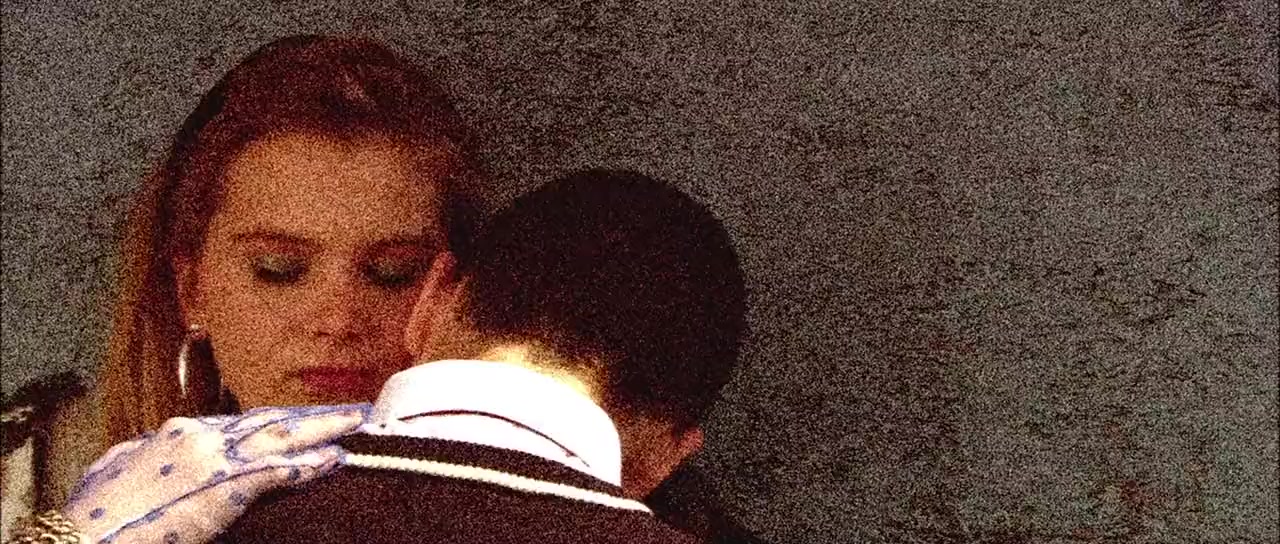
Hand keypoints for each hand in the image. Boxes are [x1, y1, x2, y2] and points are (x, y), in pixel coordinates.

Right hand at [62, 404, 370, 543]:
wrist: (82, 535)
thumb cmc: (94, 514)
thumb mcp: (115, 473)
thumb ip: (138, 457)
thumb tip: (140, 451)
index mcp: (178, 435)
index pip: (241, 423)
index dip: (277, 422)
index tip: (303, 419)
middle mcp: (201, 437)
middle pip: (270, 421)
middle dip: (311, 417)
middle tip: (349, 412)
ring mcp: (214, 459)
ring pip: (282, 436)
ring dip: (323, 429)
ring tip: (357, 423)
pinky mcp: (222, 486)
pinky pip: (277, 472)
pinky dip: (307, 465)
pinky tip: (334, 460)